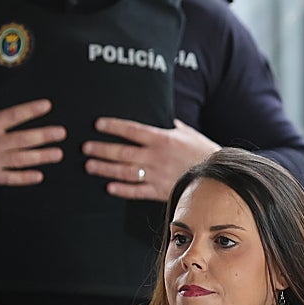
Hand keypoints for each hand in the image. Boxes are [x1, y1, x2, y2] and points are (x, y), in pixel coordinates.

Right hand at [0, 100, 64, 187]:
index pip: (13, 115)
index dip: (31, 110)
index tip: (47, 106)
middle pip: (24, 138)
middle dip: (45, 135)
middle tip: (62, 133)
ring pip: (22, 158)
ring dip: (42, 156)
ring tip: (58, 154)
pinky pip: (11, 178)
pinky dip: (25, 178)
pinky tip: (39, 176)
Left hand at [83, 118, 218, 201]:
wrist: (218, 174)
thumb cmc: (202, 151)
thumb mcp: (187, 132)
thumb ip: (171, 124)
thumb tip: (159, 113)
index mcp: (163, 139)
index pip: (132, 130)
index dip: (113, 126)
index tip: (98, 124)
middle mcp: (156, 157)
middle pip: (123, 152)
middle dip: (101, 149)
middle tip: (85, 147)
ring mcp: (157, 175)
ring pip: (125, 172)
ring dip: (105, 168)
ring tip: (89, 165)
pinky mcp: (160, 191)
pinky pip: (137, 191)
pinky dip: (122, 189)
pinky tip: (109, 187)